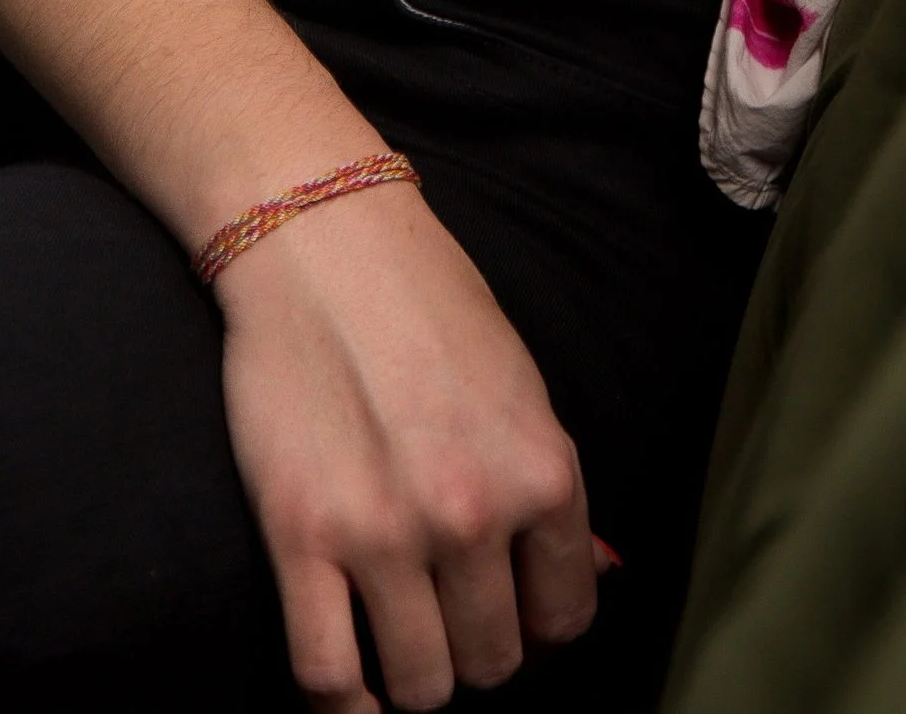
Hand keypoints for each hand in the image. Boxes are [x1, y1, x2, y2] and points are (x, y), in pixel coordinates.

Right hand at [217, 174, 600, 709]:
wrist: (322, 238)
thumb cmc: (426, 301)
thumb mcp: (520, 384)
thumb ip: (553, 492)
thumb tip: (604, 573)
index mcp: (540, 468)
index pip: (567, 616)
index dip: (540, 623)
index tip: (512, 608)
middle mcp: (472, 512)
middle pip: (491, 661)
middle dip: (475, 649)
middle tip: (449, 613)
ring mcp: (384, 532)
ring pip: (418, 686)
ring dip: (414, 678)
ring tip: (402, 637)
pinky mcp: (301, 540)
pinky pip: (328, 679)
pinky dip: (343, 705)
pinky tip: (351, 686)